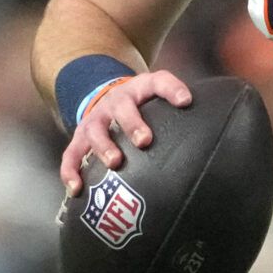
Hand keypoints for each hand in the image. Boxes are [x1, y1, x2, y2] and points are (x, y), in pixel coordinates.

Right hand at [59, 69, 192, 196]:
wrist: (103, 97)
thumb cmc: (140, 103)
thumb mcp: (156, 94)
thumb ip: (176, 100)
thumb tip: (202, 119)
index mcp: (138, 90)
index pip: (158, 83)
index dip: (171, 89)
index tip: (185, 102)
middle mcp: (114, 103)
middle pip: (122, 110)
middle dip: (132, 124)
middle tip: (144, 141)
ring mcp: (94, 121)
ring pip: (94, 132)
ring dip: (104, 147)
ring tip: (115, 164)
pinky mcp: (79, 139)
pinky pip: (70, 155)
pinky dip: (70, 172)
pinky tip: (77, 189)